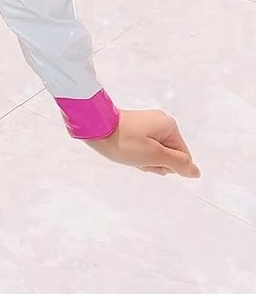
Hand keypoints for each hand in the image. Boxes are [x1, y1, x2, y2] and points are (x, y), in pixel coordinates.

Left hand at [85, 109, 200, 177]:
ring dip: (145, 159)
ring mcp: (147, 124)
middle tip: (139, 157)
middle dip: (155, 162)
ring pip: (156, 152)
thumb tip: (196, 172)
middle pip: (169, 154)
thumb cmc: (126, 142)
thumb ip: (177, 164)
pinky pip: (145, 146)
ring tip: (131, 154)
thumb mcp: (154, 155)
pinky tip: (127, 152)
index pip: (182, 155)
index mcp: (169, 125)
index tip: (150, 160)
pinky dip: (138, 153)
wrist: (96, 127)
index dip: (168, 164)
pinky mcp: (136, 127)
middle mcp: (161, 122)